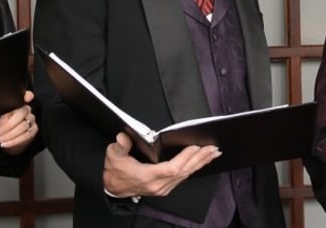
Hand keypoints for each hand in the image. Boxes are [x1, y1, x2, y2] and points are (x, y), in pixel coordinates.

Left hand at [0, 90, 37, 154]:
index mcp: (17, 104)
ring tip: (0, 139)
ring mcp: (31, 120)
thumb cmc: (2, 127)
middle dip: (9, 124)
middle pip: (22, 113)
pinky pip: (25, 135)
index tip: (27, 97)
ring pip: (23, 126)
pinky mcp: (33, 130)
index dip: (27, 95)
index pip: (25, 96)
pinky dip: (14, 141)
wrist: (10, 140)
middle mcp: (26, 110)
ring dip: (10, 134)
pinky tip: (5, 143)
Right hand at [103, 132, 220, 197]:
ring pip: (185, 175)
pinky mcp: (164, 188)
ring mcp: (162, 188)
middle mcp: (158, 185)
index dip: (185, 158)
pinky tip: (200, 162)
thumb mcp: (113, 156)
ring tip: (212, 153)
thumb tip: (123, 137)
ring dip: (200, 164)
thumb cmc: (115, 172)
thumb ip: (120, 146)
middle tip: (213, 148)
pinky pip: (182, 178)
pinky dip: (193, 168)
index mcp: (147, 177)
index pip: (172, 168)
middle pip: (184, 172)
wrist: (112, 188)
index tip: (195, 147)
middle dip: (200, 159)